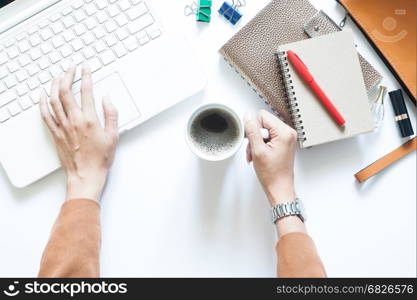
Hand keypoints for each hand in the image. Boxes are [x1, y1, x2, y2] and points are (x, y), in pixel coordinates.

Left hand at [40, 65, 118, 201]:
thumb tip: (107, 99)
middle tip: (71, 68)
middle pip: (66, 92)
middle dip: (68, 76)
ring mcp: (63, 127)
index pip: (86, 92)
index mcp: (90, 120)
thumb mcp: (113, 136)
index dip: (86, 77)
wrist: (86, 175)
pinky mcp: (56, 134)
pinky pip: (45, 115)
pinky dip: (42, 103)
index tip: (86, 68)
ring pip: (54, 100)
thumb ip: (111, 115)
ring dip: (55, 85)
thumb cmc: (100, 159)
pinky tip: (42, 96)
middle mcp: (74, 121)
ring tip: (58, 77)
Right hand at [245, 110, 296, 205]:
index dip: (253, 127)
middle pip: (263, 123)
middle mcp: (288, 133)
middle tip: (254, 150)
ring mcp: (286, 138)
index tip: (252, 140)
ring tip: (256, 155)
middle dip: (254, 136)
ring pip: (264, 131)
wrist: (279, 188)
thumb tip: (248, 117)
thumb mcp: (258, 150)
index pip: (262, 116)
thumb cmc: (272, 174)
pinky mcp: (283, 143)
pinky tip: (260, 155)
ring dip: (256, 143)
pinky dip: (261, 146)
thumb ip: (252, 131)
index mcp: (284, 132)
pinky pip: (268, 137)